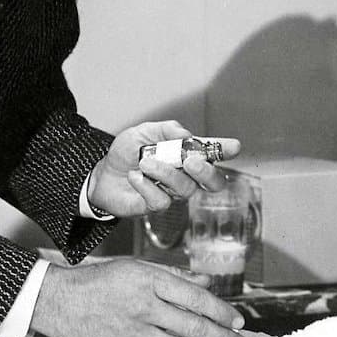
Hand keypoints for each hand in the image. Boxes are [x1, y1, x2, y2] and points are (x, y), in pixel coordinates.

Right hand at [30, 258, 247, 336]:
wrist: (58, 301)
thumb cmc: (97, 281)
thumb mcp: (136, 267)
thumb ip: (173, 275)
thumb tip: (205, 279)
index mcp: (149, 279)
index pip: (196, 297)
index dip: (221, 311)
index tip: (237, 320)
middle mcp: (144, 305)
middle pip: (194, 326)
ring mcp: (134, 331)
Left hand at [86, 120, 240, 217]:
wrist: (102, 175)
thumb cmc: (126, 154)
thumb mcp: (142, 132)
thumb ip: (164, 129)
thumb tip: (186, 134)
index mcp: (185, 154)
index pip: (211, 152)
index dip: (224, 150)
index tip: (234, 146)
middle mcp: (184, 175)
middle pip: (212, 182)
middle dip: (206, 172)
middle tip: (191, 161)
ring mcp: (172, 192)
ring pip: (184, 188)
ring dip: (165, 173)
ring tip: (144, 162)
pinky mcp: (156, 206)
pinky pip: (161, 201)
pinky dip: (146, 186)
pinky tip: (135, 178)